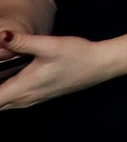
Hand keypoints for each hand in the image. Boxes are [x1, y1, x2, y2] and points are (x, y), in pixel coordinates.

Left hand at [0, 30, 118, 110]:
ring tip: (0, 76)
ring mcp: (33, 99)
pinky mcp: (39, 95)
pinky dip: (4, 95)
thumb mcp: (50, 45)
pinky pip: (13, 102)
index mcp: (23, 88)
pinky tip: (6, 80)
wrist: (101, 65)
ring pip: (3, 105)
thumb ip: (23, 41)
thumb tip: (2, 36)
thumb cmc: (78, 55)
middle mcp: (25, 98)